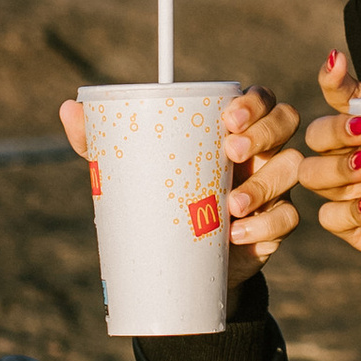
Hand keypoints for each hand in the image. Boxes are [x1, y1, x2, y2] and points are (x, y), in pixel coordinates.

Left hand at [57, 85, 301, 292]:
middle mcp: (261, 149)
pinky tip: (238, 235)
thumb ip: (102, 140)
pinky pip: (288, 219)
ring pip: (291, 169)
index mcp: (233, 126)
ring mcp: (273, 186)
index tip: (227, 118)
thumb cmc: (161, 197)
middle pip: (286, 122)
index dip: (253, 102)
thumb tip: (68, 108)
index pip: (259, 98)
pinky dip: (266, 226)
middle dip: (265, 133)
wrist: (183, 262)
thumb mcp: (133, 169)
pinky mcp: (276, 224)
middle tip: (230, 151)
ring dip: (264, 184)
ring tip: (230, 206)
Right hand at [306, 53, 360, 360]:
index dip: (332, 76)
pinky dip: (345, 215)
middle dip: (335, 134)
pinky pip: (329, 219)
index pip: (342, 92)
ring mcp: (346, 189)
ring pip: (315, 175)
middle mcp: (353, 151)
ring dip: (337, 173)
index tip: (339, 61)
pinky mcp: (351, 227)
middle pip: (319, 134)